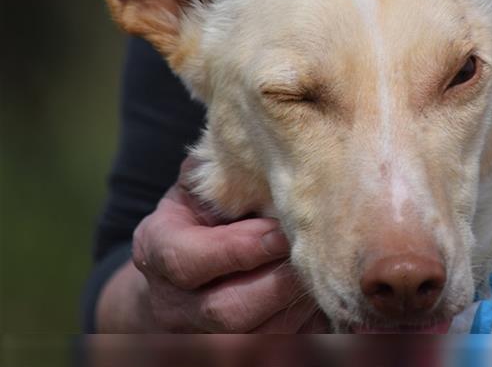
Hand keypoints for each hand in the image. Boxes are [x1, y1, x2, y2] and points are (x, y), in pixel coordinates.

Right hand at [127, 157, 327, 331]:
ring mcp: (199, 337)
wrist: (181, 270)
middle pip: (227, 310)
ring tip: (328, 273)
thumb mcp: (199, 187)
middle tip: (317, 254)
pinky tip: (326, 298)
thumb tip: (267, 151)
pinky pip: (279, 348)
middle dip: (278, 282)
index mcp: (156, 250)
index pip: (189, 260)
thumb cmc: (202, 214)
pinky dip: (306, 326)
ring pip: (257, 336)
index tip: (282, 229)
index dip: (241, 248)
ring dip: (297, 307)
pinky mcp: (233, 354)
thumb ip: (222, 173)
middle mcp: (172, 303)